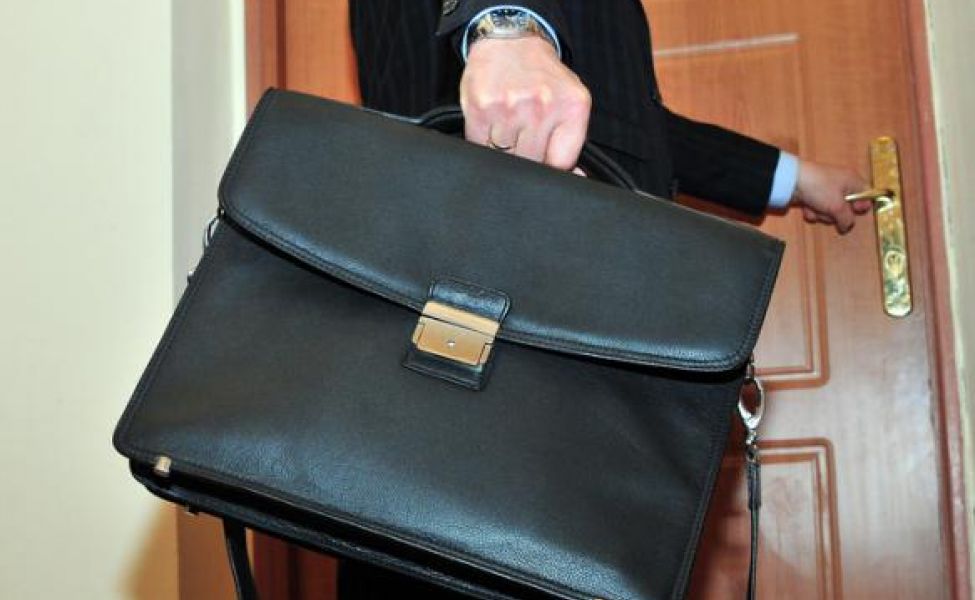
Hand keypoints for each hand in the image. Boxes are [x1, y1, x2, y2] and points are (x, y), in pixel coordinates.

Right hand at [461, 36, 590, 169]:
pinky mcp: (480, 108)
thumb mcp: (570, 103)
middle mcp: (542, 106)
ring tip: (509, 127)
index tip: (544, 164)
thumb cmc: (542, 78)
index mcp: (572, 107)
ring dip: (504, 150)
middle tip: (524, 137)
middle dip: (527, 157)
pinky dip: (483, 143)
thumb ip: (571, 142)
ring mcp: (509, 108)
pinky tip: (491, 125)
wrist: (511, 41)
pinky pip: (480, 146)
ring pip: (505, 158)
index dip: (551, 170)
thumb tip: (575, 177)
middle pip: (532, 163)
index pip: (561, 164)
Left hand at [794, 160, 870, 233]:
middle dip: (837, 214)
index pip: (867, 194)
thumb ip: (847, 219)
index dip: (863, 205)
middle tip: (831, 210)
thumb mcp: (837, 206)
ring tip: (815, 208)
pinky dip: (813, 211)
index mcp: (853, 181)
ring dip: (823, 214)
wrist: (790, 181)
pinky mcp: (813, 196)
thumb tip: (847, 226)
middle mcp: (842, 184)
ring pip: (832, 211)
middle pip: (848, 207)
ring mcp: (827, 191)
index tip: (855, 210)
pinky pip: (819, 209)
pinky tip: (806, 208)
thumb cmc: (820, 189)